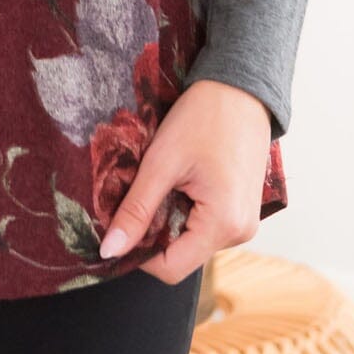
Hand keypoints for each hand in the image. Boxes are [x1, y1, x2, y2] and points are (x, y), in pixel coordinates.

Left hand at [98, 80, 272, 284]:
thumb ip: (136, 210)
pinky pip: (205, 224)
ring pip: (191, 239)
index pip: (170, 268)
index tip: (119, 224)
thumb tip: (109, 250)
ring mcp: (244, 222)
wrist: (241, 85)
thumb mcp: (162, 162)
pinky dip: (185, 209)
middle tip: (138, 193)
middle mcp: (240, 232)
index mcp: (224, 225)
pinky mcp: (241, 209)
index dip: (138, 253)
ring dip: (168, 218)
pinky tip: (181, 179)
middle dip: (153, 231)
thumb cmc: (205, 116)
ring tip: (163, 180)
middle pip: (181, 254)